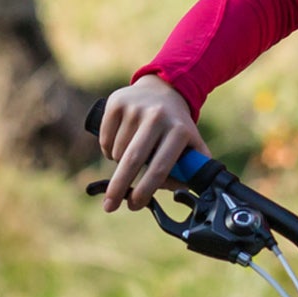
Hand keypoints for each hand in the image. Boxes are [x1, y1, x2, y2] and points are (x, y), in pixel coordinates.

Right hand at [98, 74, 208, 212]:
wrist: (163, 90)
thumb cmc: (177, 127)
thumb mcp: (192, 144)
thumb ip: (192, 169)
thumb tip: (180, 191)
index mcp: (179, 131)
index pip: (160, 167)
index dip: (146, 190)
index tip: (135, 205)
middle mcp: (158, 117)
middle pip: (133, 160)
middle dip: (119, 187)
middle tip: (109, 206)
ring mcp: (136, 108)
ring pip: (117, 152)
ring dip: (118, 165)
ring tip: (131, 158)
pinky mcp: (117, 102)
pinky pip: (105, 139)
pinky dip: (108, 150)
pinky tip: (120, 144)